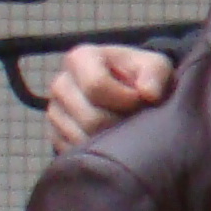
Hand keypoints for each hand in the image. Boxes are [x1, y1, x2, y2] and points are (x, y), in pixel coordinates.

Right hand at [46, 44, 175, 154]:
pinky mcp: (55, 134)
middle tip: (137, 121)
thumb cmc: (142, 76)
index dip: (125, 99)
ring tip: (126, 129)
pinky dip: (97, 152)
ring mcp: (54, 111)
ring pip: (81, 139)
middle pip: (90, 118)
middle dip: (120, 124)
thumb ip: (154, 75)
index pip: (96, 86)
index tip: (141, 100)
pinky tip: (112, 141)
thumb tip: (149, 94)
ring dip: (110, 141)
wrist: (128, 90)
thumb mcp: (156, 67)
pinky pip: (74, 151)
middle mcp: (61, 84)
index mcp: (81, 58)